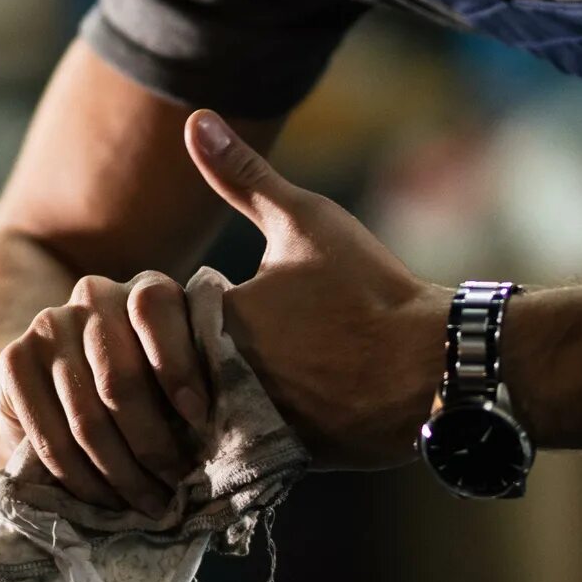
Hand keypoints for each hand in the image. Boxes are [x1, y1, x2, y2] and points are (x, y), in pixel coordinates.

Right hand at [0, 270, 211, 514]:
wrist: (68, 373)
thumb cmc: (148, 380)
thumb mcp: (180, 370)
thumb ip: (196, 383)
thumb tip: (217, 437)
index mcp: (145, 288)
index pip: (155, 309)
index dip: (178, 366)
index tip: (200, 421)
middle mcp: (93, 296)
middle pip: (120, 380)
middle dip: (154, 445)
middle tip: (177, 487)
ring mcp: (47, 327)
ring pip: (86, 418)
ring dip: (122, 474)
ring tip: (148, 504)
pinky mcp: (13, 363)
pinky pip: (51, 437)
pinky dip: (83, 480)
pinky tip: (106, 499)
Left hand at [184, 110, 446, 468]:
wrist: (437, 371)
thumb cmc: (370, 292)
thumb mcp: (304, 222)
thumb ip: (241, 176)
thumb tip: (194, 118)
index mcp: (213, 319)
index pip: (144, 316)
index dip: (165, 307)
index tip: (204, 299)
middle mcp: (214, 380)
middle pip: (150, 371)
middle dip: (166, 358)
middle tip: (226, 342)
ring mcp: (237, 426)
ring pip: (176, 417)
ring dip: (186, 401)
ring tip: (236, 376)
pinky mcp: (263, 462)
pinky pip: (209, 454)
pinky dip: (214, 437)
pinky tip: (249, 412)